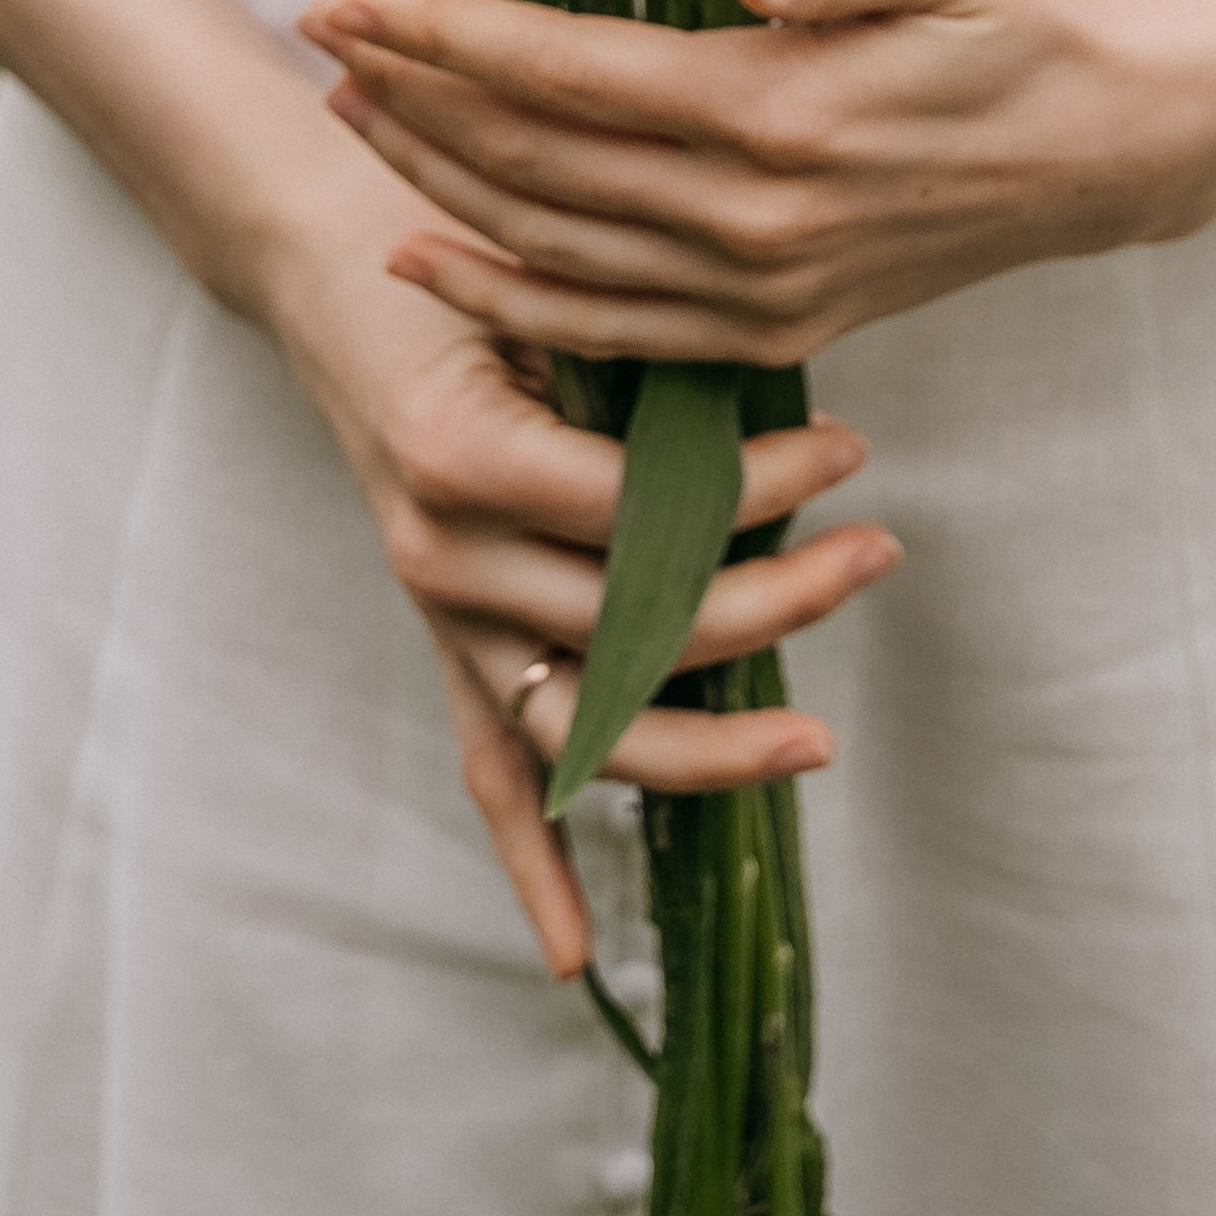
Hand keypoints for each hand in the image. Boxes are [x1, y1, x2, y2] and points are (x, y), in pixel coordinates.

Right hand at [257, 204, 898, 978]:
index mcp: (465, 456)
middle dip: (777, 602)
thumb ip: (636, 356)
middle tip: (880, 552)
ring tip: (819, 739)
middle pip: (636, 630)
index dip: (758, 491)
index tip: (849, 446)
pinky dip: (530, 864)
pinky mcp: (446, 642)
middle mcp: (443, 553)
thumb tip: (786, 395)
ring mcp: (440, 613)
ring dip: (713, 744)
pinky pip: (489, 770)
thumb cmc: (457, 258)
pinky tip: (576, 957)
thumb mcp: (542, 285)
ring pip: (588, 726)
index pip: (643, 514)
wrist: (335, 273)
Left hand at [299, 0, 1215, 371]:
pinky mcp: (782, 325)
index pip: (563, 73)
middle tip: (317, 41)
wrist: (1133, 142)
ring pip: (553, 249)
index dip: (441, 32)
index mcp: (779, 111)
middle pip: (531, 165)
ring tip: (350, 125)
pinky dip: (514, 296)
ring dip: (436, 190)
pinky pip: (614, 329)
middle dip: (409, 101)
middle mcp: (754, 218)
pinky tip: (440, 259)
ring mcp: (765, 287)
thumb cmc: (1038, 7)